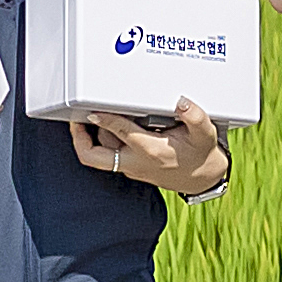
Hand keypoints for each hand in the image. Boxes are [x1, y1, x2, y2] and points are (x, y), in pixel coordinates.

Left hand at [63, 106, 229, 199]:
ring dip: (93, 138)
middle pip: (95, 157)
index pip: (120, 133)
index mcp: (151, 151)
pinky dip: (103, 143)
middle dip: (80, 140)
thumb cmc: (200, 154)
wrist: (202, 178)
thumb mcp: (205, 134)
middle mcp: (136, 162)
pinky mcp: (130, 168)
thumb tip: (181, 102)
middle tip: (77, 122)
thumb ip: (195, 116)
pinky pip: (109, 156)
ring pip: (100, 155)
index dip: (105, 120)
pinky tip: (107, 128)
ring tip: (91, 118)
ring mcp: (131, 168)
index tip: (93, 110)